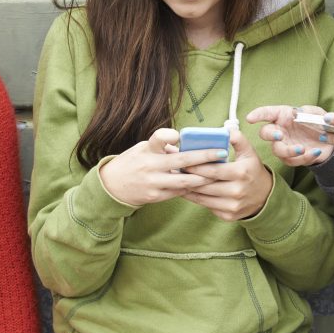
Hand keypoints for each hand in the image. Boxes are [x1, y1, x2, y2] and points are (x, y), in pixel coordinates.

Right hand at [98, 128, 221, 205]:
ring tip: (218, 173)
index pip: (159, 139)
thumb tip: (187, 144)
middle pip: (182, 161)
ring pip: (184, 181)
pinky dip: (190, 188)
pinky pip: (178, 192)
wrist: (111, 186)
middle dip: (205, 157)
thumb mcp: (143, 148)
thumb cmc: (132, 163)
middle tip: (222, 153)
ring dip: (203, 177)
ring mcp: (152, 183)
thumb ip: (162, 146)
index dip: (170, 136)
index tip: (180, 135)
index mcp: (147, 150)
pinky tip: (202, 184)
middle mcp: (150, 166)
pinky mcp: (154, 197)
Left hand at [176, 129, 273, 220]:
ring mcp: (232, 205)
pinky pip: (207, 206)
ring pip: (203, 198)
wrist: (265, 196)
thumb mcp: (249, 152)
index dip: (196, 166)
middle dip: (188, 177)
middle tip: (174, 170)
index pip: (213, 170)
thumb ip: (238, 139)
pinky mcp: (228, 215)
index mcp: (241, 173)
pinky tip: (187, 191)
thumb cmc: (252, 170)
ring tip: (177, 180)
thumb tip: (225, 130)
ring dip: (188, 189)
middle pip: (205, 185)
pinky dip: (196, 198)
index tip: (182, 161)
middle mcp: (237, 191)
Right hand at [247, 105, 333, 165]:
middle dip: (270, 134)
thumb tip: (300, 112)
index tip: (250, 118)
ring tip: (302, 148)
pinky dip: (305, 157)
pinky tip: (315, 152)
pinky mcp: (291, 158)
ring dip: (288, 150)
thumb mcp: (317, 114)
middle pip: (265, 133)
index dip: (257, 115)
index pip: (267, 113)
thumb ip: (310, 111)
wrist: (328, 142)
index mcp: (283, 116)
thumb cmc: (318, 124)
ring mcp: (283, 145)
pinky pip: (293, 161)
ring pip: (277, 150)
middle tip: (279, 135)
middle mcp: (279, 131)